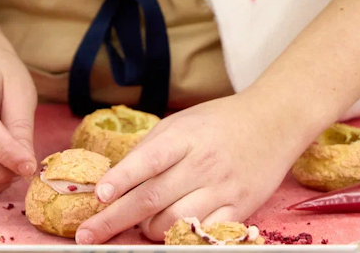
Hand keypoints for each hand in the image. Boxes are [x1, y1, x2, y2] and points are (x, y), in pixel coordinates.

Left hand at [76, 93, 312, 243]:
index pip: (146, 161)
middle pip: (152, 198)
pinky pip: (202, 233)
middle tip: (87, 235)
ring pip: (173, 222)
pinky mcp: (239, 208)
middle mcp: (202, 163)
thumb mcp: (180, 122)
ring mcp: (222, 188)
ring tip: (139, 225)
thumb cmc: (217, 121)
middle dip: (114, 219)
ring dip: (146, 230)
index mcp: (183, 137)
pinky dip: (178, 238)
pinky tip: (166, 234)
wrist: (273, 121)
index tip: (98, 196)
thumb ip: (149, 149)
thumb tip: (113, 181)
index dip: (120, 180)